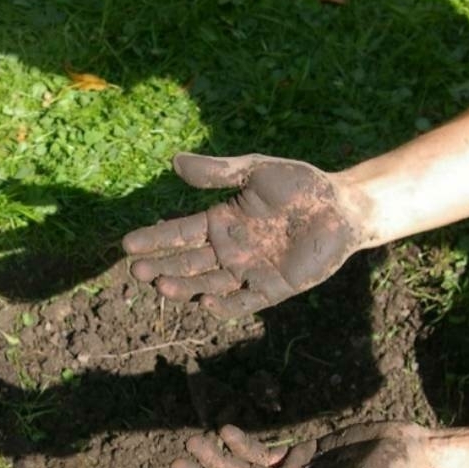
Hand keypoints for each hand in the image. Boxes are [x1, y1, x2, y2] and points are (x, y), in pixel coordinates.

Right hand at [122, 153, 367, 317]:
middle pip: (188, 263)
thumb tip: (174, 162)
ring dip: (185, 287)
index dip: (154, 238)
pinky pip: (244, 302)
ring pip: (208, 284)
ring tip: (162, 287)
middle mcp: (230, 249)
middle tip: (137, 271)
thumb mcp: (256, 171)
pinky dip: (224, 305)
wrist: (342, 208)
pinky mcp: (272, 289)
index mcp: (221, 221)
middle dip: (161, 267)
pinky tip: (205, 303)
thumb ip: (218, 172)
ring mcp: (249, 271)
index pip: (179, 233)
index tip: (127, 244)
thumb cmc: (301, 185)